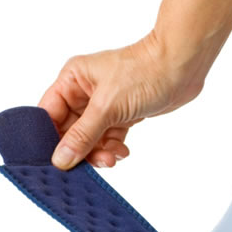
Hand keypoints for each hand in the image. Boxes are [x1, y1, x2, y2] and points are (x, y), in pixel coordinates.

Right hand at [39, 32, 203, 168]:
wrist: (182, 67)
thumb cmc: (144, 73)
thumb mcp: (107, 106)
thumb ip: (82, 135)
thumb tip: (60, 159)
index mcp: (72, 80)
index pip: (49, 114)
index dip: (50, 138)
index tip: (55, 161)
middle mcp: (85, 92)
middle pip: (70, 130)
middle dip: (81, 149)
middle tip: (92, 163)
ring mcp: (105, 104)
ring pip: (92, 137)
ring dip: (100, 151)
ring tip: (112, 158)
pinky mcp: (123, 114)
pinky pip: (110, 137)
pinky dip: (114, 147)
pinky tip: (122, 151)